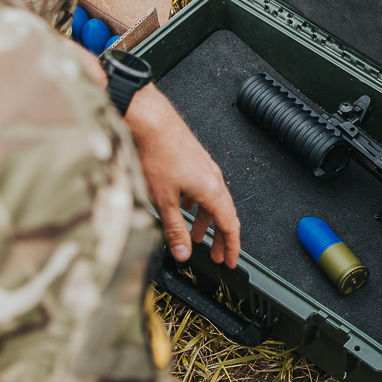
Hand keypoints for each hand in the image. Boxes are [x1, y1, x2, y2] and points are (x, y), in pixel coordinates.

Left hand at [124, 85, 240, 265]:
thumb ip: (174, 230)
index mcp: (212, 190)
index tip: (230, 260)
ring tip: (196, 234)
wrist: (150, 121)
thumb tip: (183, 252)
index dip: (231, 247)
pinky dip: (196, 203)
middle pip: (223, 213)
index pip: (230, 225)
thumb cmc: (158, 153)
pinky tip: (182, 206)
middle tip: (215, 255)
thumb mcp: (164, 201)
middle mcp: (212, 177)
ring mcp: (203, 167)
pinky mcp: (192, 159)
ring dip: (205, 220)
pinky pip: (201, 187)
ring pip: (211, 200)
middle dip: (219, 237)